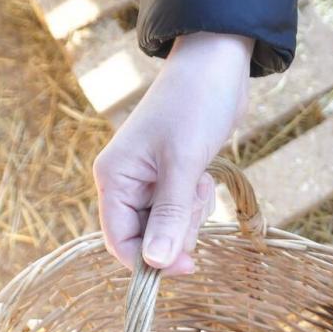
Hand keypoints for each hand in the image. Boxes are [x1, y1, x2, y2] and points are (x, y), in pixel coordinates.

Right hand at [93, 32, 253, 273]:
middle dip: (178, 230)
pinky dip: (196, 204)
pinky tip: (204, 177)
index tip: (187, 265)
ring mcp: (148, 182)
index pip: (119, 242)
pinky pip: (181, 212)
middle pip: (146, 239)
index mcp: (114, 178)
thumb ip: (169, 216)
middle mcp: (125, 183)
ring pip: (167, 228)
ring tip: (200, 181)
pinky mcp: (170, 179)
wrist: (218, 66)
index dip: (149, 262)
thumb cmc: (195, 105)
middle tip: (196, 197)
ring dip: (190, 216)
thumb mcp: (183, 165)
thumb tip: (155, 264)